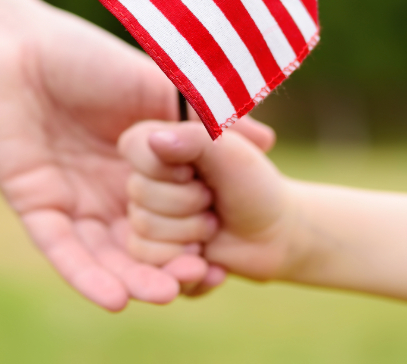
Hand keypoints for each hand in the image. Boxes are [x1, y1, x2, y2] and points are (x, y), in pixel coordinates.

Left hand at [0, 0, 225, 309]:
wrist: (8, 43)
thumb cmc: (81, 55)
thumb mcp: (154, 85)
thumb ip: (203, 116)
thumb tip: (267, 141)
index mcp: (138, 164)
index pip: (173, 214)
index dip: (199, 237)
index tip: (230, 257)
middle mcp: (107, 189)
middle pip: (143, 242)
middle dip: (170, 267)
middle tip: (203, 281)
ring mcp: (70, 200)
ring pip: (106, 255)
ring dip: (133, 280)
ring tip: (165, 296)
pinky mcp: (34, 204)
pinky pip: (62, 250)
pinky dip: (86, 276)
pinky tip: (115, 299)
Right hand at [119, 120, 304, 284]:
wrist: (273, 234)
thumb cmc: (253, 185)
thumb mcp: (231, 152)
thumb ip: (195, 137)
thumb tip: (155, 140)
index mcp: (157, 143)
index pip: (134, 146)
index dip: (169, 167)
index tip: (196, 171)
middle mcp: (143, 178)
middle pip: (139, 196)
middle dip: (188, 205)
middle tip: (212, 202)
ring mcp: (144, 216)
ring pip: (142, 234)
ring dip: (189, 236)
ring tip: (212, 228)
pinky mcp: (150, 251)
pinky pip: (147, 265)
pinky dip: (184, 268)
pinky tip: (209, 263)